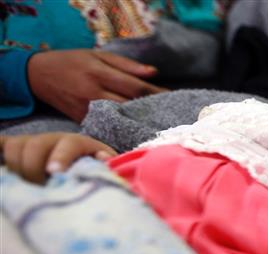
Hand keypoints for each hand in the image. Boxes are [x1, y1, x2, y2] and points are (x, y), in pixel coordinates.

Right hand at [0, 133, 116, 183]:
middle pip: (35, 145)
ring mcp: (33, 142)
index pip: (68, 145)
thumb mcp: (103, 170)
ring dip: (16, 166)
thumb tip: (105, 161)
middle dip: (32, 167)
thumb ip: (105, 168)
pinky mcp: (18, 149)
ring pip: (15, 146)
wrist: (84, 164)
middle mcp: (53, 139)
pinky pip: (1, 144)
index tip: (55, 172)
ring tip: (24, 185)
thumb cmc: (94, 172)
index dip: (61, 157)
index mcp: (77, 143)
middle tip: (36, 188)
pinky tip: (0, 167)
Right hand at [27, 50, 167, 122]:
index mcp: (100, 74)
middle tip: (171, 113)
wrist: (38, 75)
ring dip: (140, 120)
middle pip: (130, 105)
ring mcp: (87, 109)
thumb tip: (154, 73)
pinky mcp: (82, 121)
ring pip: (120, 118)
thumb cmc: (73, 61)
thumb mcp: (98, 55)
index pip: (135, 87)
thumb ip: (127, 65)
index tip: (172, 97)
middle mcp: (93, 93)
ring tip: (159, 123)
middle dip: (152, 109)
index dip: (156, 93)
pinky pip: (107, 126)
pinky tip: (137, 129)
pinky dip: (123, 127)